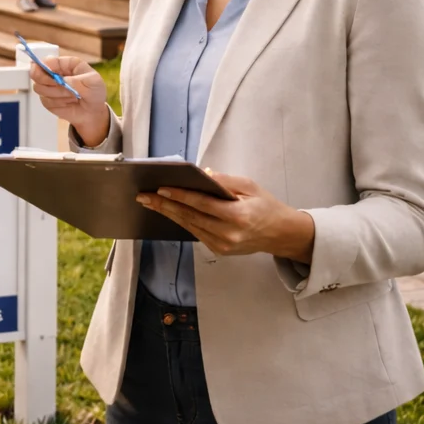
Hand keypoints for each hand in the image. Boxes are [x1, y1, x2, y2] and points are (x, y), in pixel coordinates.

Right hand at [25, 55, 110, 145]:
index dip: (45, 66)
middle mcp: (54, 73)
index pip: (47, 60)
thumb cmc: (94, 92)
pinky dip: (57, 104)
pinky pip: (44, 101)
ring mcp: (49, 86)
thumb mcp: (93, 82)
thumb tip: (62, 81)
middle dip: (47, 81)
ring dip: (57, 94)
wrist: (92, 112)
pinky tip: (67, 103)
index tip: (51, 74)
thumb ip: (77, 80)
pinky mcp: (47, 99)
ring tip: (71, 96)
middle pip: (36, 72)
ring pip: (39, 88)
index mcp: (65, 64)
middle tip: (61, 87)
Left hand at [138, 173, 315, 263]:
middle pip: (189, 217)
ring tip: (150, 202)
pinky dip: (181, 221)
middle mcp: (228, 234)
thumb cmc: (265, 205)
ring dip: (168, 213)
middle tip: (143, 196)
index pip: (201, 204)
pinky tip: (168, 212)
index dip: (179, 196)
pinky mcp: (219, 250)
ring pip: (189, 226)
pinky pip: (195, 232)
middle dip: (164, 205)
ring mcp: (222, 245)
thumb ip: (223, 181)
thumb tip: (200, 173)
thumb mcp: (249, 186)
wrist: (280, 234)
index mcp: (237, 216)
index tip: (160, 188)